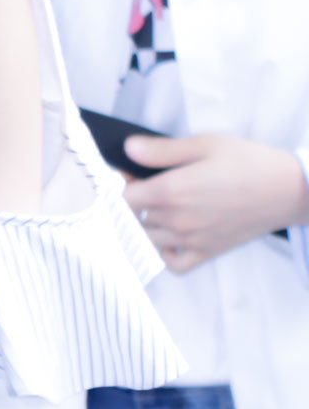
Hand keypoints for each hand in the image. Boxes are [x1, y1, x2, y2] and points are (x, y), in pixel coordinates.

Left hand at [124, 134, 308, 273]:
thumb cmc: (248, 163)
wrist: (288, 190)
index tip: (129, 173)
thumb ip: (161, 150)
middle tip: (145, 185)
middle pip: (132, 217)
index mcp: (172, 191)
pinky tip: (168, 237)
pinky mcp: (208, 252)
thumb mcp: (203, 144)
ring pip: (147, 239)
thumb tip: (127, 149)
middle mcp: (177, 220)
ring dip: (144, 225)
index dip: (120, 184)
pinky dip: (164, 254)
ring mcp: (192, 240)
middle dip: (132, 201)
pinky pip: (173, 264)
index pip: (122, 198)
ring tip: (156, 207)